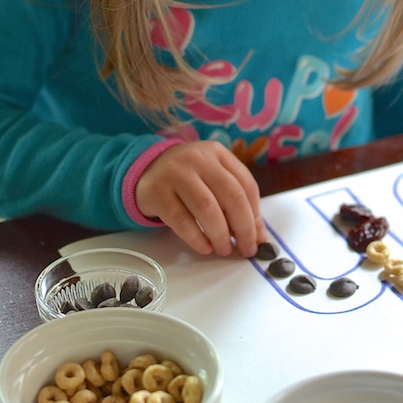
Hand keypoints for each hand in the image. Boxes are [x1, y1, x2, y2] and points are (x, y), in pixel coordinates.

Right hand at [134, 141, 267, 256]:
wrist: (145, 169)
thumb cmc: (188, 178)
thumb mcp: (212, 179)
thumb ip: (235, 202)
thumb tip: (258, 236)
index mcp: (217, 153)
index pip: (246, 184)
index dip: (256, 215)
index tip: (258, 238)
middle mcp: (198, 159)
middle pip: (231, 195)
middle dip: (243, 227)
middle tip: (246, 249)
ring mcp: (176, 173)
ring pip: (207, 207)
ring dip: (220, 234)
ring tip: (224, 249)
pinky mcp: (157, 192)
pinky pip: (180, 219)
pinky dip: (196, 237)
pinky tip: (204, 247)